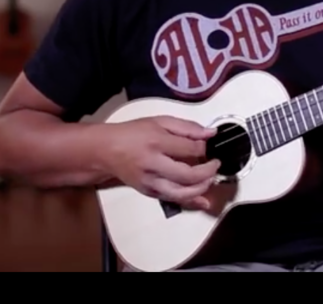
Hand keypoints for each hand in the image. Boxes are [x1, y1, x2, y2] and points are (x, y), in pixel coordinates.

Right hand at [105, 116, 220, 209]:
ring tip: (211, 180)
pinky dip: (191, 202)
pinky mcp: (148, 192)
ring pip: (181, 192)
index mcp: (157, 142)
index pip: (189, 149)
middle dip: (208, 172)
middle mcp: (153, 164)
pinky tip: (204, 202)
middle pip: (187, 175)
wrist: (106, 150)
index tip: (212, 147)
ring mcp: (150, 182)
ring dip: (202, 188)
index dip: (206, 149)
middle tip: (216, 165)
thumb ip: (187, 127)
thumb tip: (211, 133)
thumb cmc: (134, 133)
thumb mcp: (160, 121)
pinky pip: (173, 200)